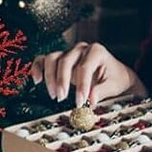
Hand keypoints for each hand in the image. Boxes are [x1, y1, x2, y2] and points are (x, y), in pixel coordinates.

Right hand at [29, 41, 144, 107]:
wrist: (114, 73)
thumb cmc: (115, 78)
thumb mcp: (114, 85)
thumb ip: (102, 91)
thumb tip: (91, 100)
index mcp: (96, 51)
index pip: (84, 67)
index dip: (81, 85)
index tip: (80, 102)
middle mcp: (80, 48)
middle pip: (65, 61)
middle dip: (62, 81)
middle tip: (62, 98)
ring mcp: (67, 52)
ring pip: (52, 59)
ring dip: (50, 77)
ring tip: (54, 95)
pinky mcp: (58, 59)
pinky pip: (43, 59)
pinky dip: (37, 68)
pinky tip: (36, 80)